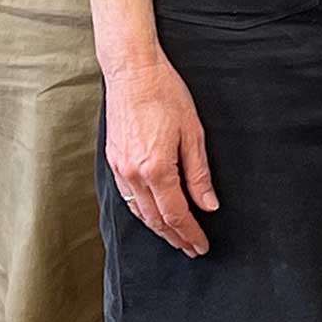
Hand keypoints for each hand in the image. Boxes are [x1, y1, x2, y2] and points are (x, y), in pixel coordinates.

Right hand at [103, 55, 217, 257]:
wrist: (132, 72)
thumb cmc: (165, 94)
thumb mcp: (193, 133)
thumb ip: (199, 174)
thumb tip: (208, 205)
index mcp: (155, 168)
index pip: (176, 214)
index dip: (190, 233)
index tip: (201, 246)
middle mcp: (133, 174)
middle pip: (156, 219)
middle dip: (175, 237)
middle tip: (191, 249)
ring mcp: (119, 169)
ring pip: (139, 212)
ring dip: (158, 228)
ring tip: (175, 237)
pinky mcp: (112, 161)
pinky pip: (127, 197)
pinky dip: (142, 211)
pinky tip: (152, 214)